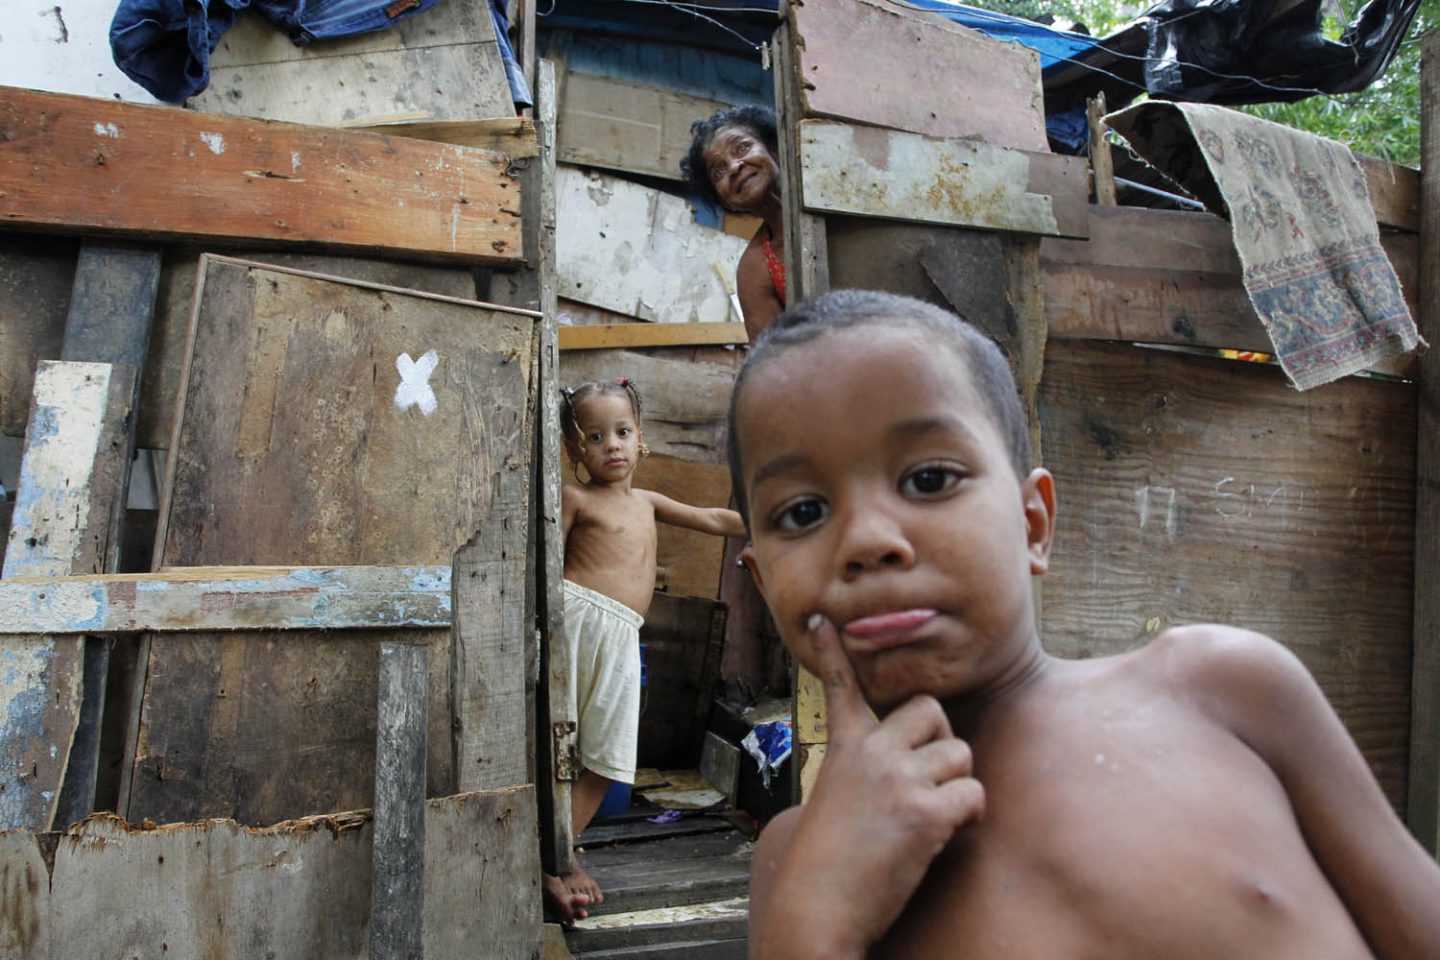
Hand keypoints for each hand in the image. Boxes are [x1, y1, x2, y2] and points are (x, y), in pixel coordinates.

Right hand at [757, 615, 985, 955]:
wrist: (817, 905)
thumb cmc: (826, 865)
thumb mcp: (830, 803)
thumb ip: (862, 778)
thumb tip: (898, 780)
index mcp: (843, 749)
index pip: (842, 688)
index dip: (833, 653)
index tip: (824, 622)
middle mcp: (871, 753)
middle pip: (931, 710)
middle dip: (942, 741)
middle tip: (930, 778)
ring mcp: (897, 779)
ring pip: (960, 753)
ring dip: (958, 785)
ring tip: (934, 817)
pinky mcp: (924, 812)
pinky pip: (973, 793)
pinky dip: (969, 816)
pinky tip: (946, 835)